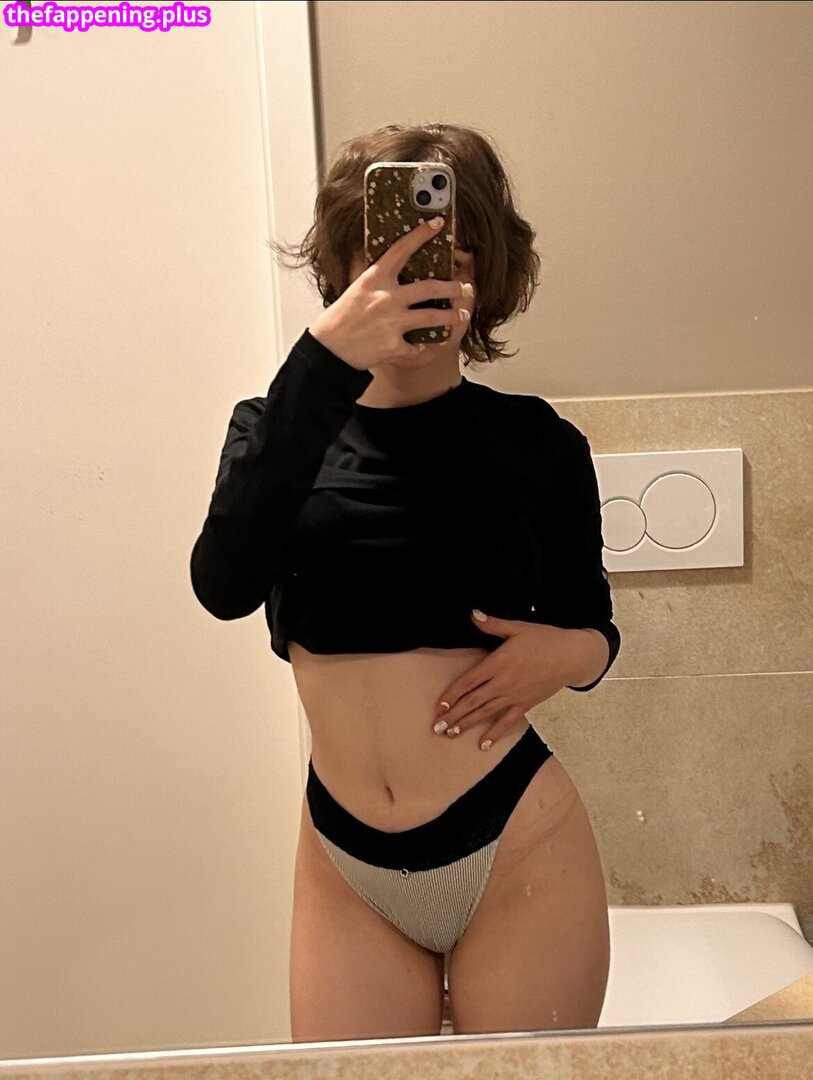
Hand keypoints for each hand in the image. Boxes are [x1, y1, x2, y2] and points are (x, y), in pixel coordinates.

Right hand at [309, 216, 473, 370]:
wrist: (329, 349)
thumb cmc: (340, 317)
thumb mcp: (355, 287)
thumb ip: (371, 272)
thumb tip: (376, 249)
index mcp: (375, 278)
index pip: (402, 249)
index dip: (421, 234)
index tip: (438, 223)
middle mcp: (386, 298)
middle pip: (430, 288)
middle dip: (453, 287)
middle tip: (466, 287)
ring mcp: (392, 322)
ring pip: (432, 317)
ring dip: (452, 316)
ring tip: (463, 315)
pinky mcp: (394, 346)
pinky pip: (416, 346)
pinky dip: (420, 347)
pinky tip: (424, 345)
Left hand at [431, 610, 582, 750]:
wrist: (572, 656)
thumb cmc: (544, 639)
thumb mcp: (518, 627)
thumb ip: (493, 624)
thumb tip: (473, 614)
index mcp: (498, 663)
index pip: (468, 681)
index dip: (452, 694)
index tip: (439, 705)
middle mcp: (503, 682)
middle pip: (472, 701)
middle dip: (453, 715)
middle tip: (436, 727)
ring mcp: (514, 696)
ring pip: (485, 713)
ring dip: (467, 724)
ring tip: (450, 734)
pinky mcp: (526, 704)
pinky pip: (507, 722)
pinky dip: (494, 734)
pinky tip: (483, 745)